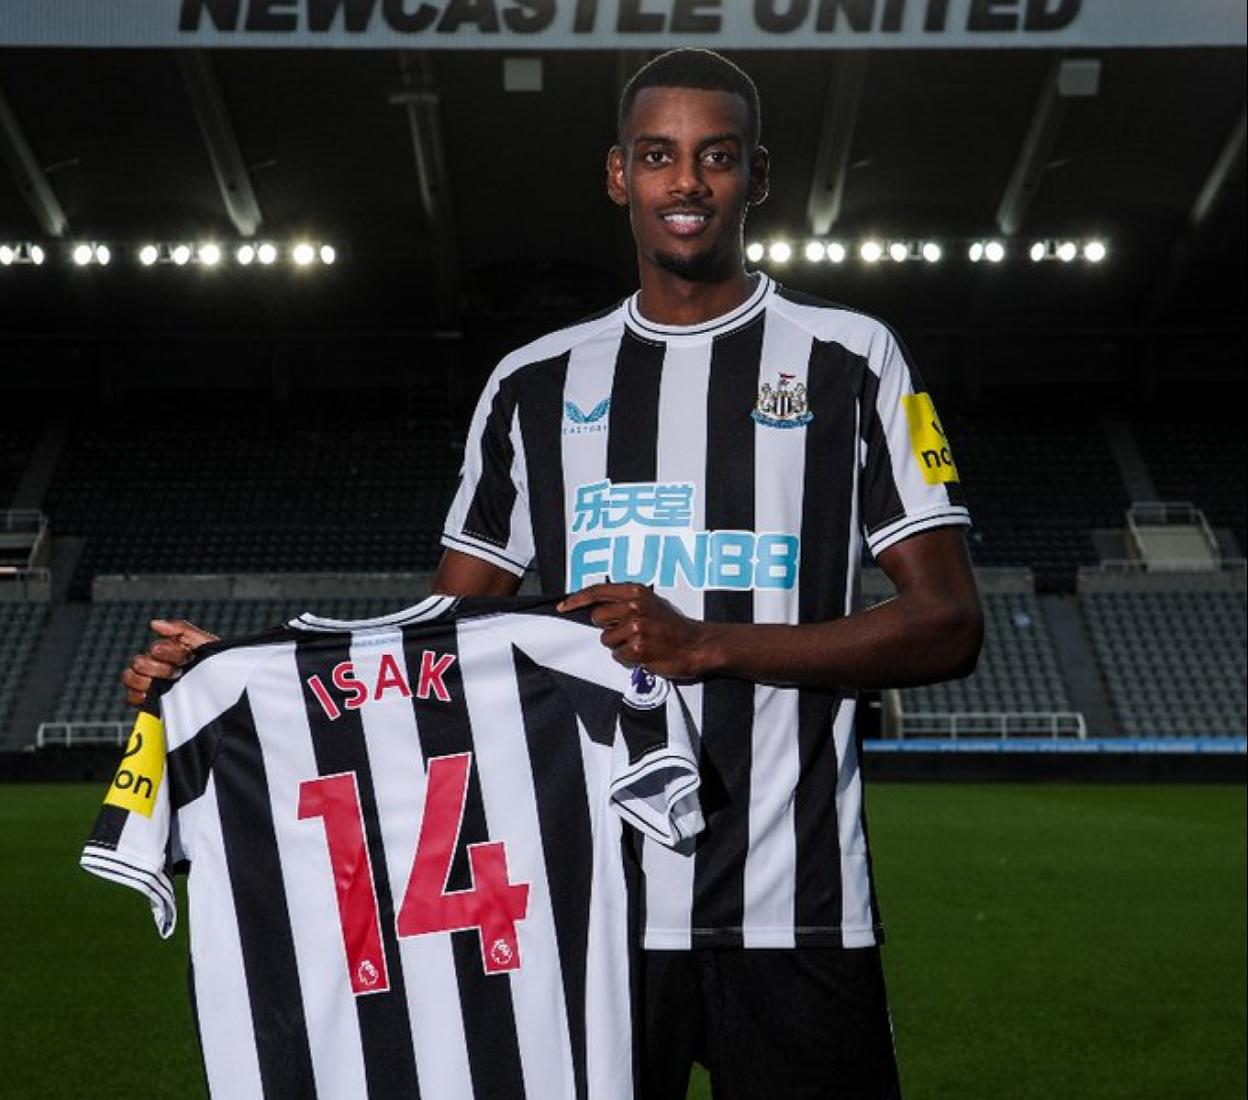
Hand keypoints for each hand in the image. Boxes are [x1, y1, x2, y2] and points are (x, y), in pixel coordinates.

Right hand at [121, 619, 217, 706]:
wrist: (222, 688)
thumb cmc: (214, 664)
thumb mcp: (203, 643)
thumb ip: (181, 629)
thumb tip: (154, 623)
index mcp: (167, 650)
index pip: (156, 649)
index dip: (173, 654)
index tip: (190, 657)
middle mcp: (154, 664)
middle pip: (139, 662)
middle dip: (162, 668)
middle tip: (180, 672)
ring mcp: (149, 681)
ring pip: (130, 677)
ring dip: (150, 681)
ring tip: (171, 683)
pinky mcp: (148, 700)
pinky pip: (131, 696)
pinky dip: (142, 696)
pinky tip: (159, 695)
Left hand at [557, 584, 712, 678]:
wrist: (696, 645)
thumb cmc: (672, 626)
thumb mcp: (650, 602)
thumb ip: (625, 601)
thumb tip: (597, 605)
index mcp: (636, 592)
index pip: (597, 591)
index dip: (576, 599)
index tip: (563, 606)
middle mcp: (634, 606)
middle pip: (597, 618)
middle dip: (608, 627)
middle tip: (628, 632)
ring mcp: (636, 627)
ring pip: (606, 639)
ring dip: (619, 645)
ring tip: (640, 643)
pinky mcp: (638, 647)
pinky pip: (617, 656)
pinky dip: (628, 658)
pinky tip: (644, 653)